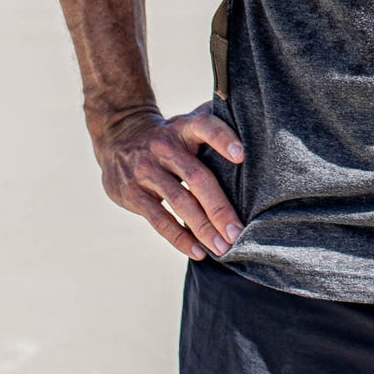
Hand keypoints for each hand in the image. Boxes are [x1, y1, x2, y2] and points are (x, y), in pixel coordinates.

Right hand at [94, 104, 245, 260]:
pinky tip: (198, 251)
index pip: (205, 127)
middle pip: (196, 177)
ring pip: (179, 202)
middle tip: (238, 232)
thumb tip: (255, 127)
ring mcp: (146, 171)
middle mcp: (165, 147)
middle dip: (219, 207)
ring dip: (203, 228)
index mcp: (183, 128)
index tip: (241, 156)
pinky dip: (180, 238)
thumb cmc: (168, 134)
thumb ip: (214, 125)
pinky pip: (159, 219)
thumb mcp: (186, 122)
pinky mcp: (133, 194)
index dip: (223, 139)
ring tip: (223, 247)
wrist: (118, 135)